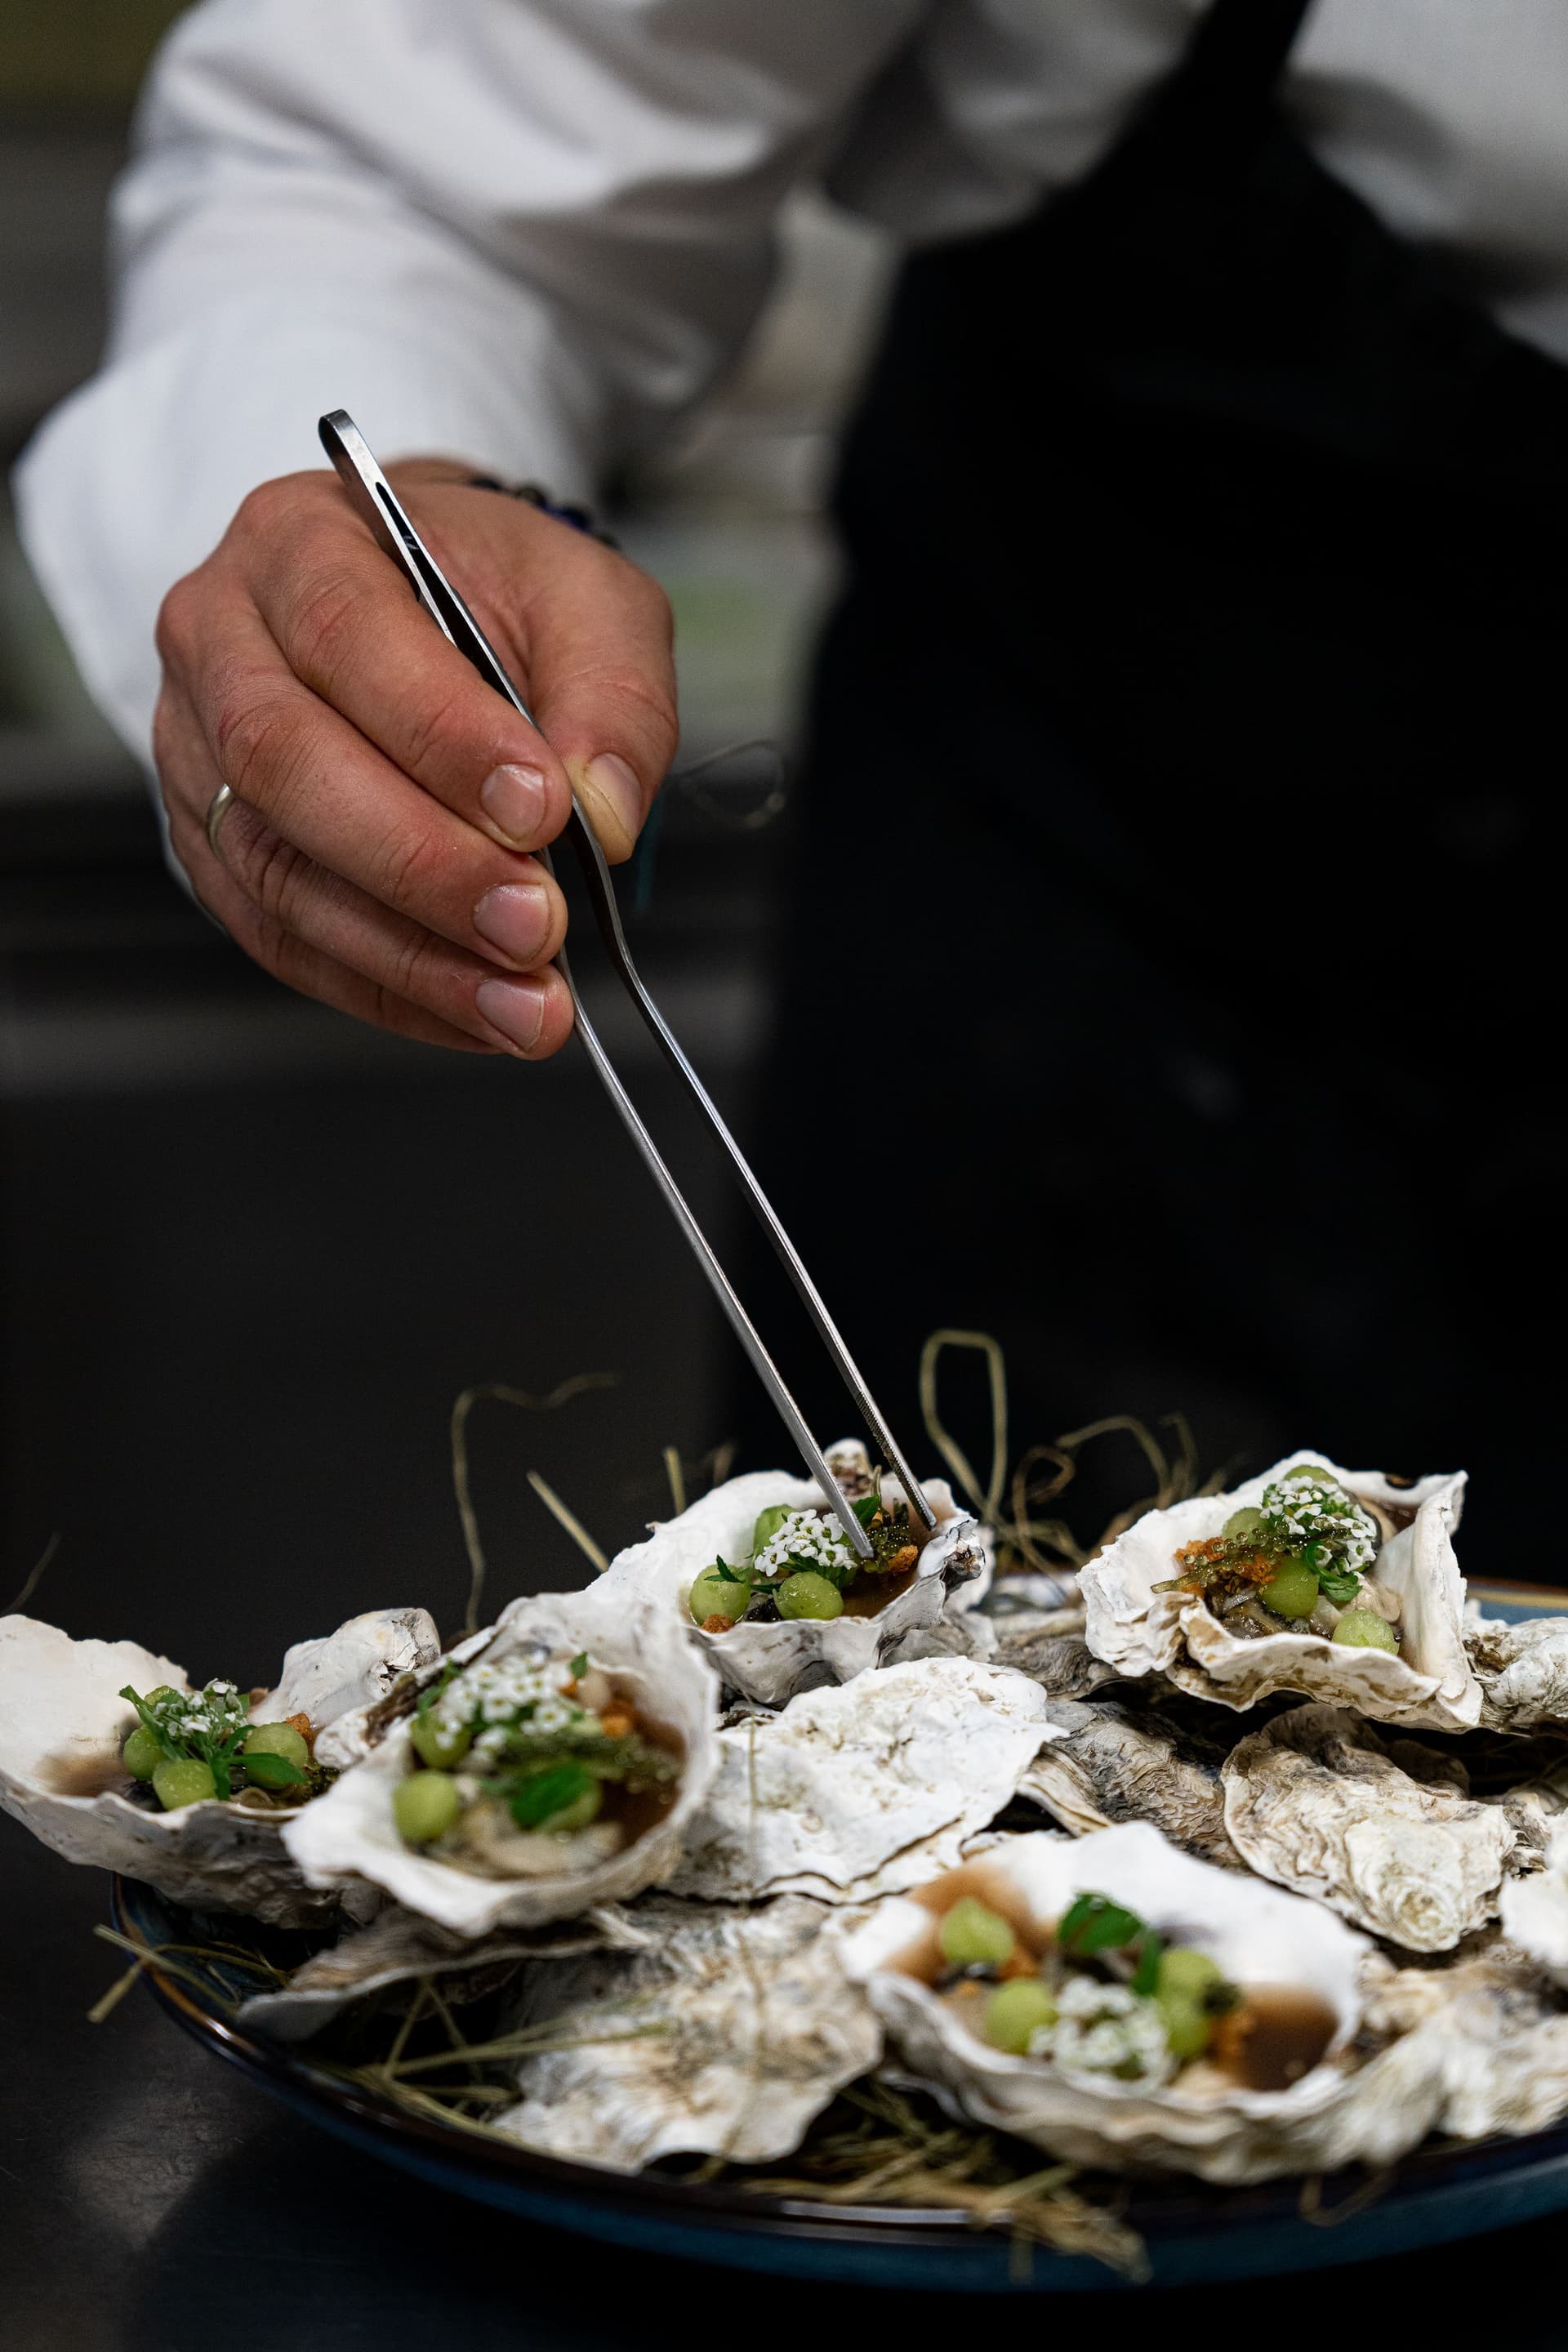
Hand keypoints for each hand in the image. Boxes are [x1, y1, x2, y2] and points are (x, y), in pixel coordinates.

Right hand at [152, 458, 677, 1053]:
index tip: (542, 812)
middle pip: (285, 761)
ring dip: (409, 955)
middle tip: (534, 926)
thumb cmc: (490, 591)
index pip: (345, 636)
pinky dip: (385, 989)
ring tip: (522, 1003)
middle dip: (422, 863)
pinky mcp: (211, 849)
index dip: (442, 736)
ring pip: (275, 870)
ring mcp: (197, 753)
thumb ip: (611, 691)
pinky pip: (280, 939)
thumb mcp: (584, 597)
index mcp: (298, 542)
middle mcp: (219, 641)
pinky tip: (473, 1014)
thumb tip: (603, 813)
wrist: (422, 605)